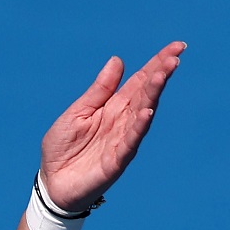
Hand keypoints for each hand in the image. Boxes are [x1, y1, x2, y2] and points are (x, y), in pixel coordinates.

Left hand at [38, 42, 184, 213]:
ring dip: (153, 94)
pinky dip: (139, 126)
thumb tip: (118, 61)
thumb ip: (99, 90)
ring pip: (143, 113)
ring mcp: (122, 140)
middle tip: (174, 57)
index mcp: (114, 106)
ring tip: (163, 75)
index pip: (140, 81)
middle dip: (160, 74)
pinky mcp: (116, 160)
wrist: (52, 183)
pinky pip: (130, 141)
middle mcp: (123, 120)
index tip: (177, 46)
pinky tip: (147, 112)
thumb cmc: (63, 148)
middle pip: (146, 93)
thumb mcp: (77, 112)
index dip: (157, 63)